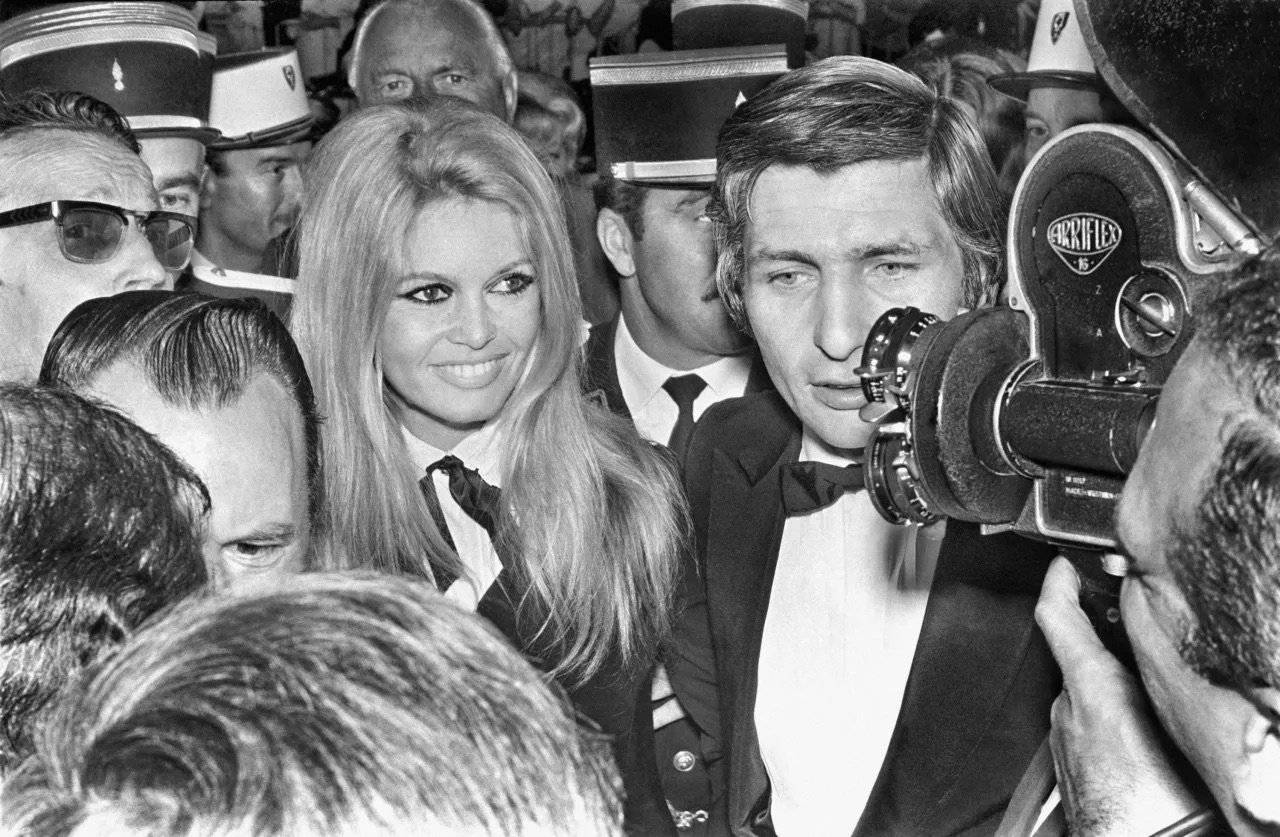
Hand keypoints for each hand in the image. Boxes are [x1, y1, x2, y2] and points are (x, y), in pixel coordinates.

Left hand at [1035, 556, 1200, 836]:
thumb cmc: (1160, 803)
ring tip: (1147, 668)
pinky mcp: (1069, 762)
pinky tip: (1140, 720)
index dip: (1059, 581)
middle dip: (1101, 631)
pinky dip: (1104, 707)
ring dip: (1106, 672)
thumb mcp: (1165, 717)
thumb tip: (1152, 636)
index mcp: (1090, 689)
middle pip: (1075, 651)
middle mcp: (1068, 709)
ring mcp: (1065, 737)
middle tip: (1134, 614)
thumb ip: (1149, 671)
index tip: (1066, 561)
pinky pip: (1083, 718)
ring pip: (1082, 687)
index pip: (1057, 617)